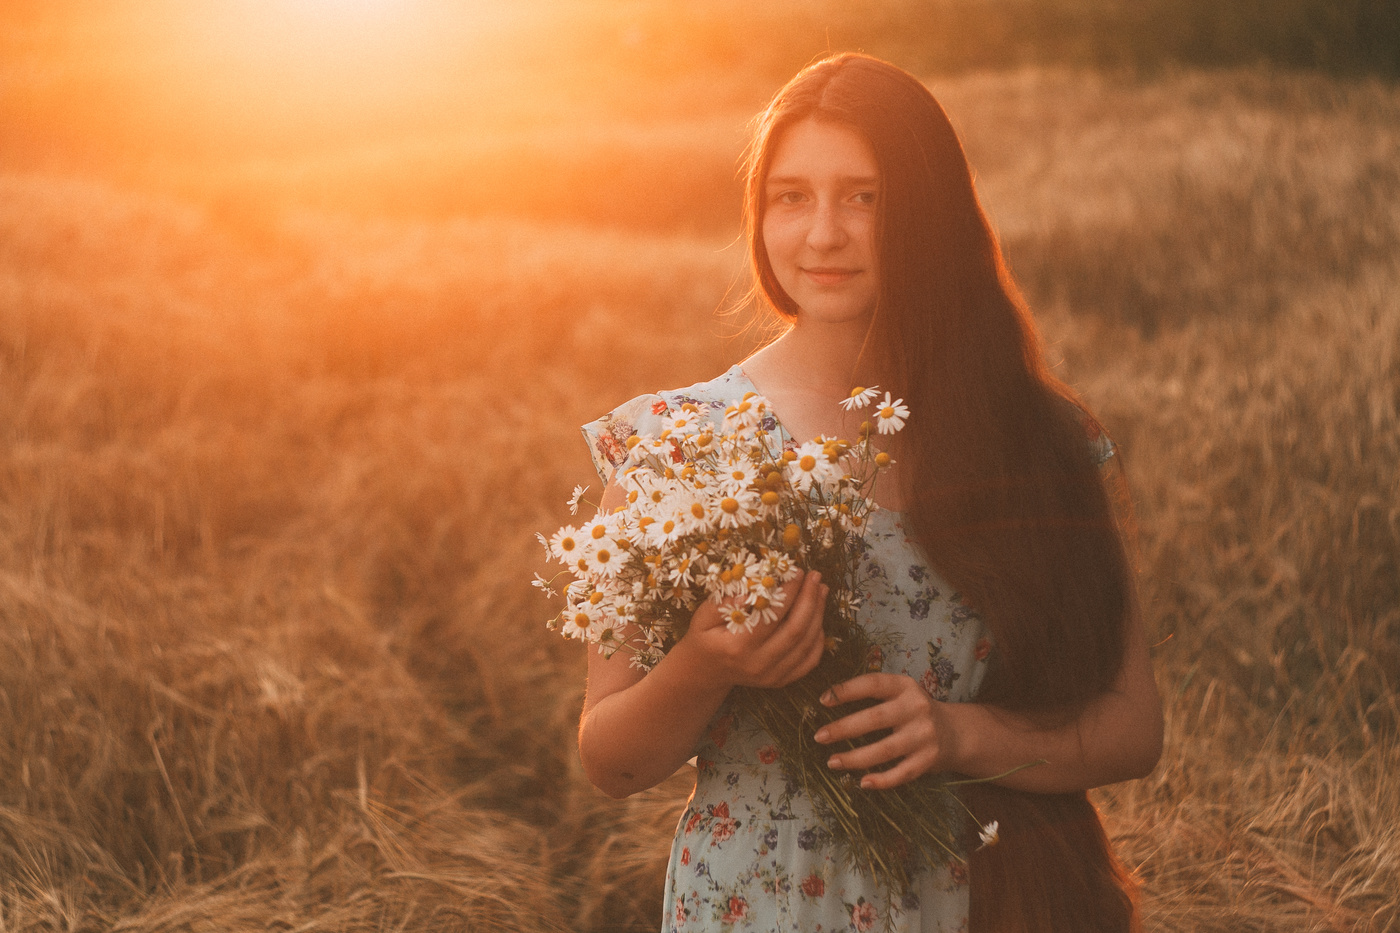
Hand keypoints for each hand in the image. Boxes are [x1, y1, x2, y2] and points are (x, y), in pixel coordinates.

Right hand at [677, 571, 828, 690]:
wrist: (706, 671)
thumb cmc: (705, 637)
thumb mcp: (703, 616)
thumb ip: (726, 602)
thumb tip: (755, 587)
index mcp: (737, 647)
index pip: (771, 616)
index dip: (789, 592)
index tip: (797, 572)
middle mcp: (758, 665)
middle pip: (796, 630)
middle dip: (810, 600)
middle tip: (815, 577)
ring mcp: (772, 676)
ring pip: (807, 644)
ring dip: (818, 614)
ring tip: (821, 590)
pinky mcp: (781, 680)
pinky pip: (810, 661)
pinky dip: (819, 639)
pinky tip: (818, 618)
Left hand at [812, 673, 961, 789]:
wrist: (955, 732)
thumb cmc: (913, 711)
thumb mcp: (899, 694)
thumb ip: (873, 694)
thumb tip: (827, 700)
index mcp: (905, 686)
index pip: (873, 683)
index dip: (847, 691)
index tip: (823, 700)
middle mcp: (916, 708)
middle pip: (875, 719)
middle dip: (844, 728)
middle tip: (819, 736)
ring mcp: (924, 735)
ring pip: (885, 750)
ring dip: (855, 758)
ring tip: (832, 762)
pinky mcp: (929, 759)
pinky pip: (901, 773)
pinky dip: (882, 780)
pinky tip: (863, 783)